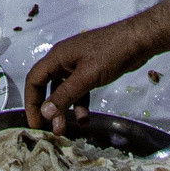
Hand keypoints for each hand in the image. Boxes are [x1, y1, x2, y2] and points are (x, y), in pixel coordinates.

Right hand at [24, 22, 152, 131]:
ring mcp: (77, 65)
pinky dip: (80, 104)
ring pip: (64, 91)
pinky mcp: (90, 71)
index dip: (31, 102)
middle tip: (51, 130)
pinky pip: (79, 90)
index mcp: (57, 57)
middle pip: (47, 87)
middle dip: (48, 109)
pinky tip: (85, 119)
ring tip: (66, 129)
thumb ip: (65, 95)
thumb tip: (44, 112)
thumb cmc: (110, 54)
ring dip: (64, 109)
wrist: (138, 41)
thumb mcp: (86, 77)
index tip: (35, 123)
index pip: (34, 80)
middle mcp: (63, 61)